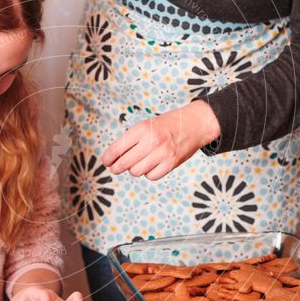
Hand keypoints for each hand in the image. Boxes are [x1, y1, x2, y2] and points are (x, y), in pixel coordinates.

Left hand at [102, 101, 220, 180]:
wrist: (193, 124)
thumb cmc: (166, 125)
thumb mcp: (146, 125)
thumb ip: (131, 140)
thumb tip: (113, 158)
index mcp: (142, 129)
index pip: (117, 148)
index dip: (108, 158)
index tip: (106, 162)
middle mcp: (151, 141)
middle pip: (124, 163)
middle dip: (116, 168)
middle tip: (115, 168)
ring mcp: (162, 154)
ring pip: (136, 172)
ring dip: (134, 170)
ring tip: (138, 162)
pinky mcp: (171, 164)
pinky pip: (151, 176)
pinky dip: (148, 173)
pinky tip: (151, 165)